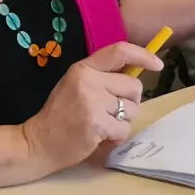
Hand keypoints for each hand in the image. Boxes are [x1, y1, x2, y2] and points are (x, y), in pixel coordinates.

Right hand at [21, 41, 161, 172]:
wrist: (37, 143)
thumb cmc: (60, 114)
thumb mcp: (77, 85)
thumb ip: (103, 77)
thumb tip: (138, 71)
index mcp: (84, 68)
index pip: (120, 51)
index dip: (143, 55)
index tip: (157, 64)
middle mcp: (88, 81)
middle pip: (134, 86)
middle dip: (130, 102)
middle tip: (111, 113)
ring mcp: (92, 102)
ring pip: (132, 109)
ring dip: (123, 121)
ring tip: (102, 125)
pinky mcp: (96, 124)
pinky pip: (124, 129)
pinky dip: (116, 137)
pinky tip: (99, 137)